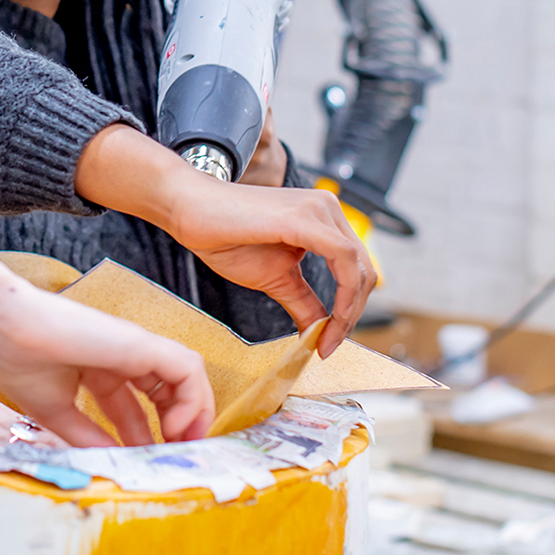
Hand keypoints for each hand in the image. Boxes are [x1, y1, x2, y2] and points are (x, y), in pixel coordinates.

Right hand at [0, 225, 214, 445]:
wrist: (1, 325)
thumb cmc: (17, 359)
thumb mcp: (54, 412)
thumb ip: (86, 437)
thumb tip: (113, 464)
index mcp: (98, 369)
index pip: (134, 407)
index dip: (144, 437)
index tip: (145, 465)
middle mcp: (121, 356)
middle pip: (166, 391)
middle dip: (177, 426)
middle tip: (176, 457)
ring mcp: (134, 347)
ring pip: (186, 376)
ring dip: (193, 413)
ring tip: (182, 444)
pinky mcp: (141, 343)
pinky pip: (186, 368)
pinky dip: (191, 400)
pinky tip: (173, 428)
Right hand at [76, 125, 377, 351]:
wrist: (189, 210)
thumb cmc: (225, 236)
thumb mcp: (275, 279)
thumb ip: (303, 303)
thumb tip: (321, 335)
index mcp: (323, 219)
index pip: (356, 269)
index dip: (350, 310)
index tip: (329, 343)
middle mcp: (327, 209)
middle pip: (365, 270)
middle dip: (352, 314)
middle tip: (329, 346)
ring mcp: (318, 209)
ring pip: (360, 267)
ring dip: (350, 310)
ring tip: (326, 339)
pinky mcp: (305, 218)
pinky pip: (343, 259)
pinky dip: (343, 297)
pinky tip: (326, 322)